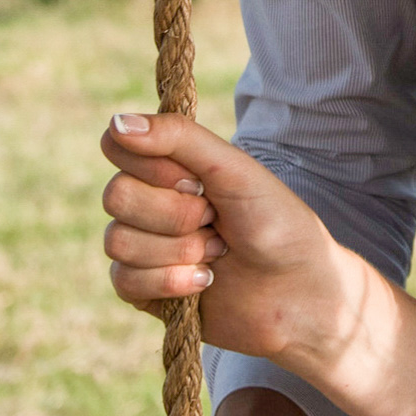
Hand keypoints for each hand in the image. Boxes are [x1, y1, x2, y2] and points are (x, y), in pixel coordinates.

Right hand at [100, 112, 369, 376]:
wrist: (301, 292)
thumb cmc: (277, 223)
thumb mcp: (233, 169)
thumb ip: (178, 138)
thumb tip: (116, 122)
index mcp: (170, 166)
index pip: (116, 146)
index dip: (153, 166)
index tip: (198, 181)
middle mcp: (150, 202)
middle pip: (115, 195)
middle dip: (175, 213)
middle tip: (216, 220)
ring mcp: (144, 247)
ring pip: (117, 241)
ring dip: (178, 250)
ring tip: (217, 253)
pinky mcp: (144, 291)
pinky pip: (124, 280)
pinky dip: (171, 282)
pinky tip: (205, 282)